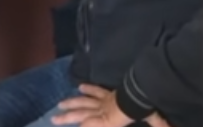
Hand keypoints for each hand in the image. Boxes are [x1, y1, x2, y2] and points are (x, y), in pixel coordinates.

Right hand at [53, 85, 170, 126]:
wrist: (143, 92)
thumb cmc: (143, 110)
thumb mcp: (149, 120)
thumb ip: (156, 124)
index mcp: (107, 120)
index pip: (88, 124)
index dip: (79, 125)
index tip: (69, 126)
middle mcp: (102, 110)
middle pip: (81, 113)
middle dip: (67, 117)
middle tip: (53, 118)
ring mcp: (105, 100)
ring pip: (84, 101)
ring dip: (71, 103)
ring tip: (60, 104)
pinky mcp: (110, 92)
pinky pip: (97, 90)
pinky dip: (88, 89)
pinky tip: (80, 87)